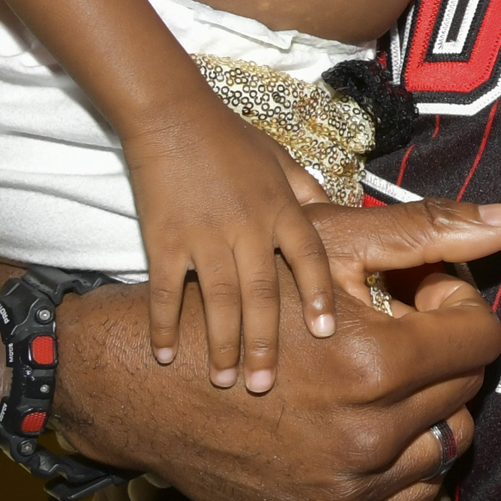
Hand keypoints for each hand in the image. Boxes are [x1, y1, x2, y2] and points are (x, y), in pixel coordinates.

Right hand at [52, 195, 500, 500]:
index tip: (422, 293)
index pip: (480, 338)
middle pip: (465, 387)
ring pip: (448, 442)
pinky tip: (365, 418)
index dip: (457, 305)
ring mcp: (347, 489)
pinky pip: (412, 490)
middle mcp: (367, 437)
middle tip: (400, 327)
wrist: (138, 385)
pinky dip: (404, 455)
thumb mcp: (327, 247)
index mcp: (374, 364)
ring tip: (383, 374)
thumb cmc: (239, 298)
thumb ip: (431, 233)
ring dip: (430, 404)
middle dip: (443, 350)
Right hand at [125, 104, 340, 392]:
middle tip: (267, 386)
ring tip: (226, 380)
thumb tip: (336, 213)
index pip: (310, 259)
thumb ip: (306, 191)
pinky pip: (164, 289)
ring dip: (223, 343)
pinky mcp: (164, 238)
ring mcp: (204, 235)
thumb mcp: (281, 158)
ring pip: (219, 299)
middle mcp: (249, 227)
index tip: (324, 334)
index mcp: (282, 208)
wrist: (172, 115)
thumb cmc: (230, 137)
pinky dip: (164, 324)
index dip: (317, 297)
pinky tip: (165, 355)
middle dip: (266, 342)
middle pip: (264, 293)